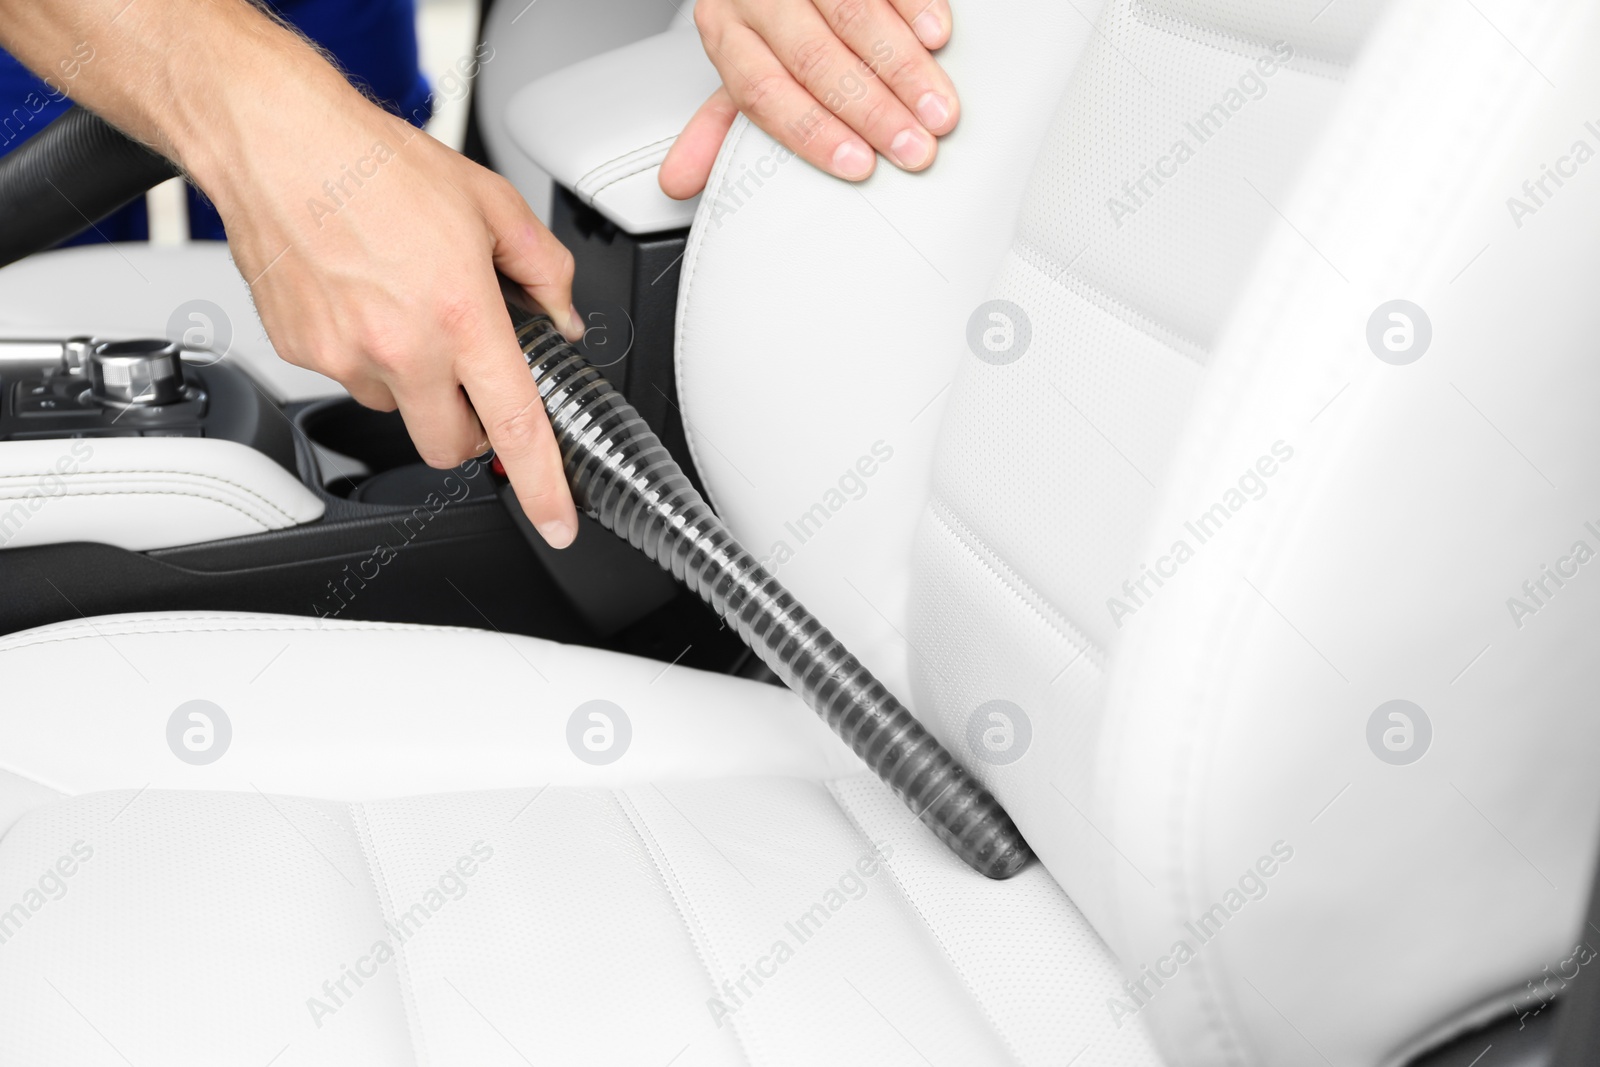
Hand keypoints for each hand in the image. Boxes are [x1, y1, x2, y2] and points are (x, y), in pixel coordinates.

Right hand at [201, 62, 584, 547]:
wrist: (276, 140)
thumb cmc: (374, 163)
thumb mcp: (491, 205)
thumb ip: (543, 270)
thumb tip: (560, 317)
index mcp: (460, 316)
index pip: (515, 427)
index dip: (543, 486)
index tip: (557, 521)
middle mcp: (400, 347)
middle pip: (450, 447)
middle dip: (471, 430)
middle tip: (475, 382)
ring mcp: (343, 355)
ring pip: (395, 410)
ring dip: (413, 383)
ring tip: (406, 309)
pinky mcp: (300, 351)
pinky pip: (348, 378)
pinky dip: (365, 353)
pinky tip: (363, 298)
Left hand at [660, 0, 958, 197]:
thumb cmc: (765, 11)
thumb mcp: (738, 59)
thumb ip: (719, 121)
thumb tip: (678, 182)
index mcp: (725, 30)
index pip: (762, 91)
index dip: (811, 132)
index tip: (858, 164)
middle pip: (812, 58)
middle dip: (870, 110)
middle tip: (912, 147)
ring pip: (852, 14)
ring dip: (902, 68)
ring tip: (937, 108)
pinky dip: (914, 5)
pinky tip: (937, 36)